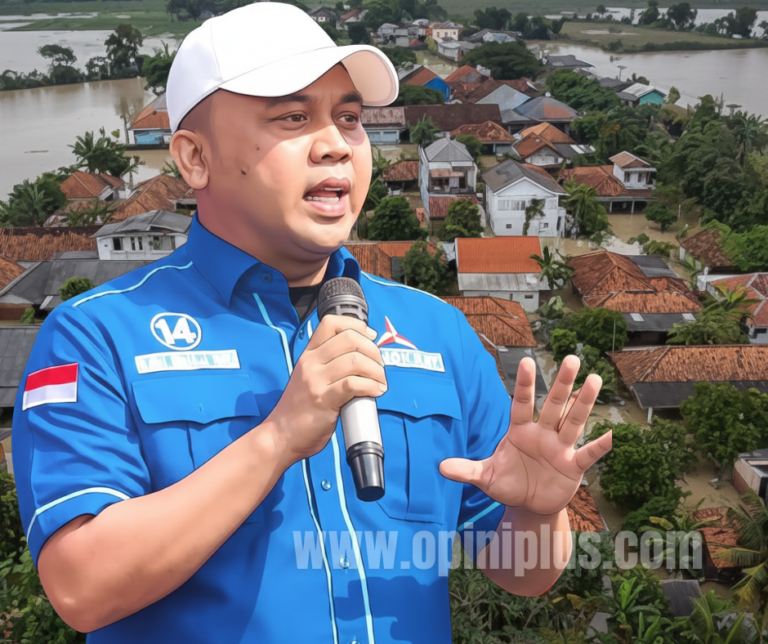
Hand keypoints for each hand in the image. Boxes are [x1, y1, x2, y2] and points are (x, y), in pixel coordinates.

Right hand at [265, 315, 386, 465]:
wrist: (280, 436)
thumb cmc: (299, 410)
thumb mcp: (309, 378)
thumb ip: (330, 365)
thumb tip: (363, 357)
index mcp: (308, 355)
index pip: (331, 323)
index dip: (356, 326)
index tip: (370, 337)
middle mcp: (311, 363)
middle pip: (350, 339)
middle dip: (373, 350)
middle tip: (379, 366)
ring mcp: (316, 381)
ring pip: (355, 361)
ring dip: (376, 370)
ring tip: (380, 382)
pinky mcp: (323, 400)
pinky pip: (353, 384)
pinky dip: (371, 386)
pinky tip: (376, 392)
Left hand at [439, 355, 611, 515]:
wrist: (529, 504)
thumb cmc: (508, 483)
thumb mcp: (486, 477)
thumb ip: (466, 470)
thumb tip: (440, 466)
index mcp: (519, 431)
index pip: (520, 403)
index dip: (523, 384)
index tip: (526, 361)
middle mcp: (542, 434)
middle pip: (553, 405)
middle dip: (562, 384)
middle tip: (571, 359)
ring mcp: (559, 448)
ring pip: (573, 421)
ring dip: (583, 403)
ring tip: (594, 379)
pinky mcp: (573, 466)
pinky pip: (588, 454)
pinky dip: (599, 446)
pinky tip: (611, 434)